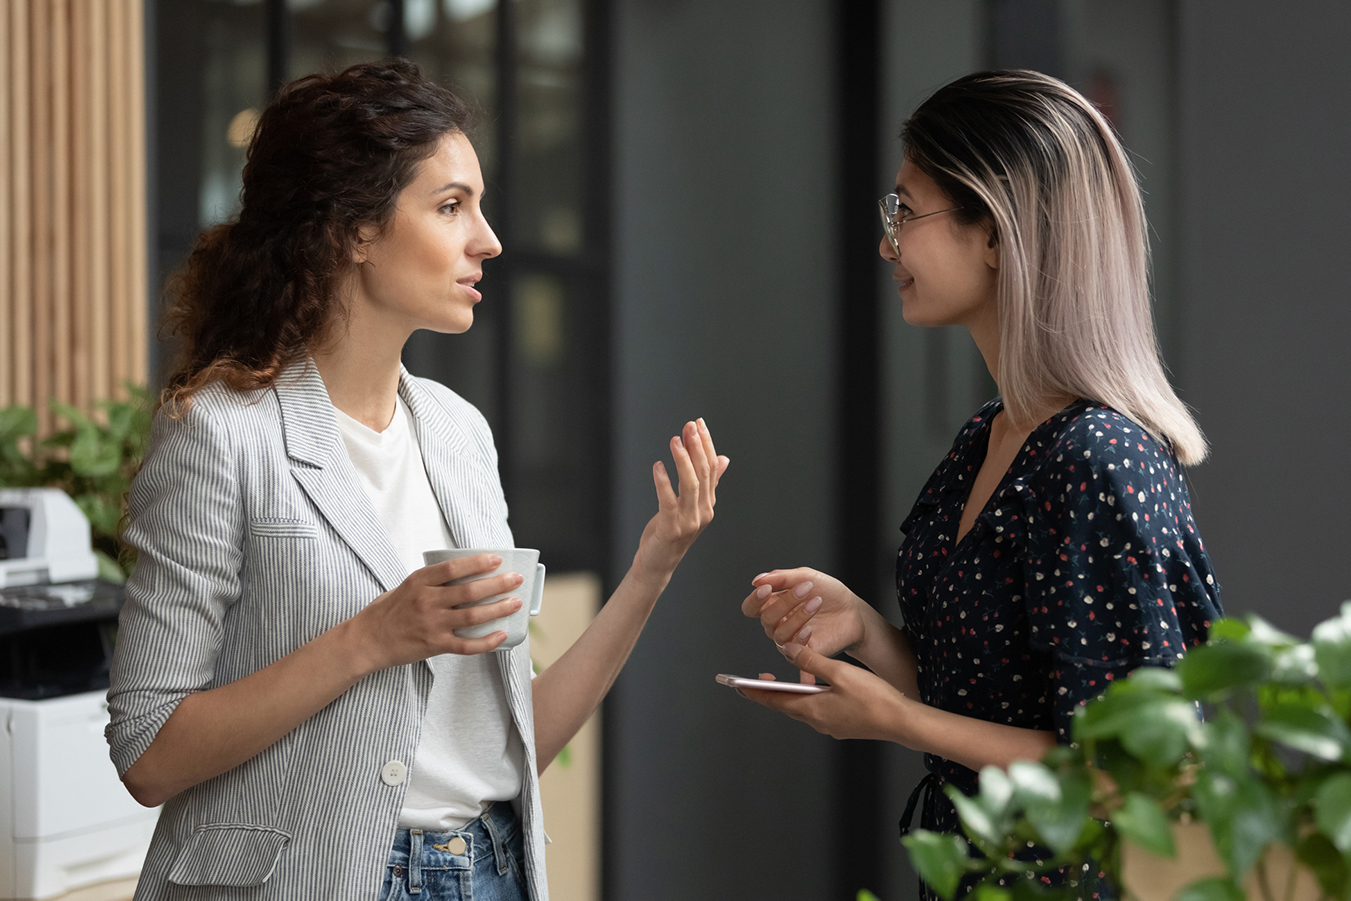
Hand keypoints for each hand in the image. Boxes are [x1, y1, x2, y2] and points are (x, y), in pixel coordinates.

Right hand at [350, 554, 525, 669]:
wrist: (366, 641)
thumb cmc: (387, 612)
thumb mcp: (406, 586)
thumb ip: (431, 581)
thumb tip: (465, 574)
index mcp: (419, 581)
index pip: (453, 568)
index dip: (477, 563)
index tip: (497, 560)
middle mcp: (426, 602)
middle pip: (469, 592)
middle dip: (497, 585)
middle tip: (516, 580)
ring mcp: (431, 625)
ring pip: (472, 617)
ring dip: (498, 610)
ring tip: (515, 603)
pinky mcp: (434, 646)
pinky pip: (466, 645)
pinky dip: (486, 642)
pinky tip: (501, 635)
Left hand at [631, 418, 729, 576]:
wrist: (657, 563)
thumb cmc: (669, 531)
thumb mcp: (688, 504)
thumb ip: (706, 483)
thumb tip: (723, 458)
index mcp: (708, 503)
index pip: (712, 468)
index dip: (706, 444)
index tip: (698, 423)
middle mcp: (703, 511)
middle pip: (703, 473)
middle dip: (697, 447)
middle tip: (689, 425)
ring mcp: (689, 522)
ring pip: (690, 485)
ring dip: (683, 460)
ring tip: (675, 440)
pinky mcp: (672, 529)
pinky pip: (669, 501)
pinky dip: (663, 482)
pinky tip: (658, 466)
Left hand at [737, 642, 908, 741]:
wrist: (901, 721)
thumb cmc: (873, 698)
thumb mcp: (839, 673)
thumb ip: (812, 660)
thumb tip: (789, 649)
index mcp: (812, 709)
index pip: (775, 700)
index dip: (756, 693)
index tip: (739, 687)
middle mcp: (817, 721)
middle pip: (786, 706)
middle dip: (770, 693)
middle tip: (756, 682)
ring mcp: (830, 726)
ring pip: (802, 709)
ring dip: (790, 696)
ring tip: (781, 683)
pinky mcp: (842, 725)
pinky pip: (817, 711)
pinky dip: (808, 700)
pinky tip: (814, 691)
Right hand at [741, 568, 867, 661]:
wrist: (853, 611)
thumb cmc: (830, 593)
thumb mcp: (806, 576)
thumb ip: (781, 577)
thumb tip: (758, 580)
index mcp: (774, 604)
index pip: (751, 607)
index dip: (754, 599)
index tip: (766, 589)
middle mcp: (778, 623)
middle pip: (766, 618)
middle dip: (785, 602)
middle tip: (805, 589)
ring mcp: (789, 639)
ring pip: (779, 633)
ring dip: (798, 616)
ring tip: (816, 602)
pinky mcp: (803, 652)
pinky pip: (792, 650)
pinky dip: (799, 638)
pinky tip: (810, 629)